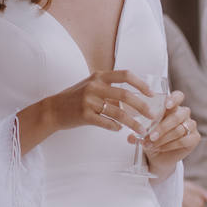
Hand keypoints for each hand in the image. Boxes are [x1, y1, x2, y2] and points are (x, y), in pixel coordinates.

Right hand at [46, 70, 161, 136]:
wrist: (53, 109)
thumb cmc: (75, 98)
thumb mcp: (92, 87)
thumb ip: (110, 90)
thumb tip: (133, 100)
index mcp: (99, 76)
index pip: (125, 75)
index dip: (140, 84)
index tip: (151, 94)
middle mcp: (94, 86)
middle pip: (125, 96)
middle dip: (142, 107)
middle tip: (152, 116)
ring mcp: (89, 101)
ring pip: (119, 113)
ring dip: (133, 124)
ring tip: (141, 130)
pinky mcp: (85, 115)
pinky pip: (107, 123)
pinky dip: (116, 127)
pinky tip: (119, 129)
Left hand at [138, 91, 198, 179]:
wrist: (159, 155)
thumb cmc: (151, 138)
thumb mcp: (142, 131)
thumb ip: (137, 131)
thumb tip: (130, 138)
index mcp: (172, 106)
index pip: (178, 96)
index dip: (174, 99)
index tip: (166, 105)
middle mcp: (183, 113)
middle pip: (177, 116)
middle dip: (162, 127)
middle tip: (150, 136)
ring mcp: (191, 125)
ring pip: (179, 129)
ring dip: (163, 138)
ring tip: (150, 144)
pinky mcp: (195, 138)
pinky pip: (184, 140)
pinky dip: (170, 145)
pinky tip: (160, 148)